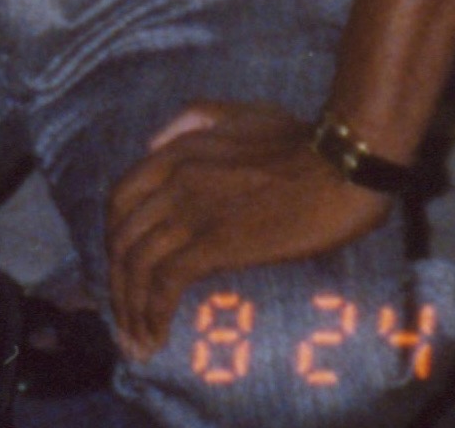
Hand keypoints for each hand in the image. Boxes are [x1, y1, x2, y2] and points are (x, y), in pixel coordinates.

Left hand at [104, 100, 391, 357]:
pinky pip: (166, 282)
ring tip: (137, 342)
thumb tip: (151, 144)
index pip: (120, 200)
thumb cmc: (302, 141)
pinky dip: (152, 313)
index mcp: (175, 152)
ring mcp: (191, 212)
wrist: (340, 166)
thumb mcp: (238, 112)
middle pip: (121, 238)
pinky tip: (157, 337)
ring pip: (137, 264)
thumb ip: (192, 118)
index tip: (123, 268)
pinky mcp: (216, 244)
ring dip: (130, 308)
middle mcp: (173, 181)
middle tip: (125, 317)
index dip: (115, 238)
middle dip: (117, 282)